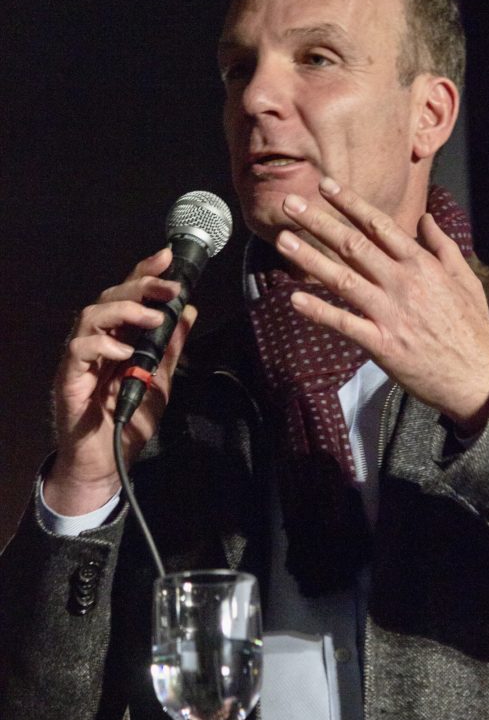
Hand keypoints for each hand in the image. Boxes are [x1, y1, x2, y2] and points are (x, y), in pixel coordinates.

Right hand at [44, 249, 196, 515]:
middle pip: (110, 297)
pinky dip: (103, 345)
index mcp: (120, 336)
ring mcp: (81, 358)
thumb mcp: (162, 380)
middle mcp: (98, 340)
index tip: (168, 256)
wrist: (108, 462)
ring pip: (91, 315)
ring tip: (152, 318)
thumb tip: (189, 311)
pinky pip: (79, 350)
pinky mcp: (69, 378)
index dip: (145, 272)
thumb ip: (171, 347)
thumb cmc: (128, 420)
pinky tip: (124, 352)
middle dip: (140, 285)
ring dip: (124, 310)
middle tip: (168, 288)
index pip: (129, 295)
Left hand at [274, 178, 488, 432]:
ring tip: (283, 240)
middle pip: (353, 244)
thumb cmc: (471, 326)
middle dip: (319, 221)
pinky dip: (319, 311)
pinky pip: (344, 323)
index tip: (325, 185)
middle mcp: (402, 282)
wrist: (478, 376)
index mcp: (421, 264)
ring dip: (310, 258)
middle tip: (290, 202)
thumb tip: (426, 218)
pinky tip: (294, 299)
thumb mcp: (465, 278)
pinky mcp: (381, 344)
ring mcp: (390, 313)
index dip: (349, 203)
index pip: (378, 224)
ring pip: (343, 279)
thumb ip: (443, 245)